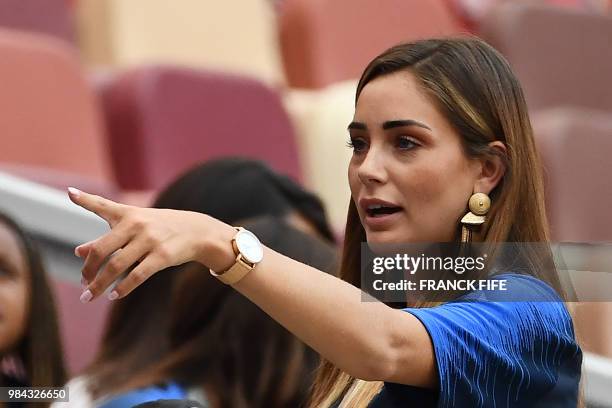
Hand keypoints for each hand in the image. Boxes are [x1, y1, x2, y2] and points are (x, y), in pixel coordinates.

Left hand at [67, 187, 235, 301]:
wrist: (197, 231)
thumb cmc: (160, 228)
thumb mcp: (134, 228)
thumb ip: (106, 238)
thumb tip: (77, 252)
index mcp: (128, 214)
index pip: (103, 205)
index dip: (86, 200)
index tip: (70, 193)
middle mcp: (137, 224)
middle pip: (102, 249)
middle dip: (89, 268)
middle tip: (82, 281)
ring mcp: (150, 240)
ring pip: (117, 265)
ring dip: (100, 284)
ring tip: (89, 296)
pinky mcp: (162, 256)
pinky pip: (138, 275)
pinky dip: (123, 288)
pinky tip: (114, 295)